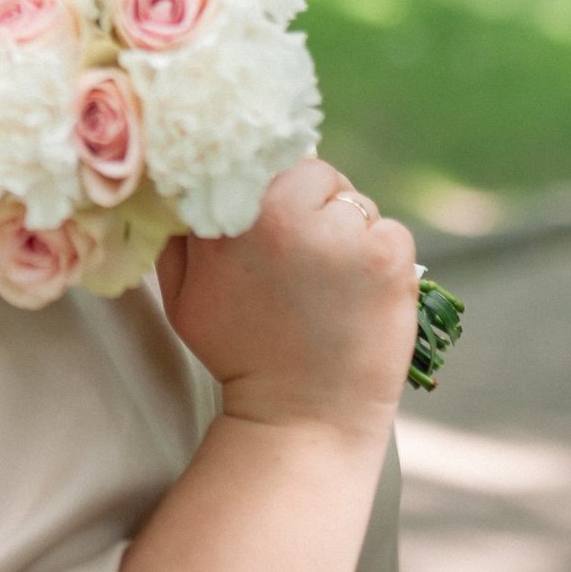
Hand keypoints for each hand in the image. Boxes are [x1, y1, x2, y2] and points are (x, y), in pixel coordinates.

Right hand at [155, 158, 416, 437]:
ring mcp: (343, 233)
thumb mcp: (183, 291)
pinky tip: (359, 295)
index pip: (258, 152)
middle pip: (313, 170)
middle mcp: (287, 214)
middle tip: (303, 257)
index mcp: (234, 215)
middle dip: (311, 203)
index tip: (271, 207)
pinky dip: (382, 256)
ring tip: (330, 285)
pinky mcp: (389, 256)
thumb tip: (184, 176)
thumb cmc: (239, 353)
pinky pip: (389, 230)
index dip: (267, 177)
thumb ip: (181, 228)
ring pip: (354, 201)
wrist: (301, 419)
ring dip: (348, 231)